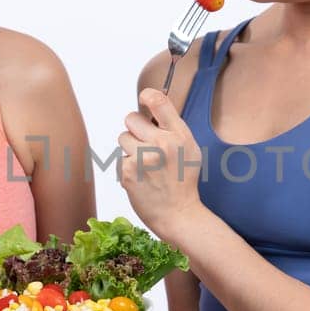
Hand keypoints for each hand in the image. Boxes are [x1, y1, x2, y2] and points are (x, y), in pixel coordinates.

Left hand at [118, 88, 203, 238]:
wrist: (178, 214)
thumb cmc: (183, 181)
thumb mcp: (190, 149)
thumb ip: (173, 128)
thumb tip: (152, 105)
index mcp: (180, 135)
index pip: (159, 102)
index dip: (147, 96)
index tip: (144, 98)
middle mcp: (162, 144)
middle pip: (131, 118)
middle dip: (135, 129)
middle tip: (146, 144)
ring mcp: (143, 158)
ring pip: (123, 137)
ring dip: (130, 148)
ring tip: (145, 164)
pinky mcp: (128, 172)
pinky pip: (120, 157)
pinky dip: (127, 167)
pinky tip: (141, 178)